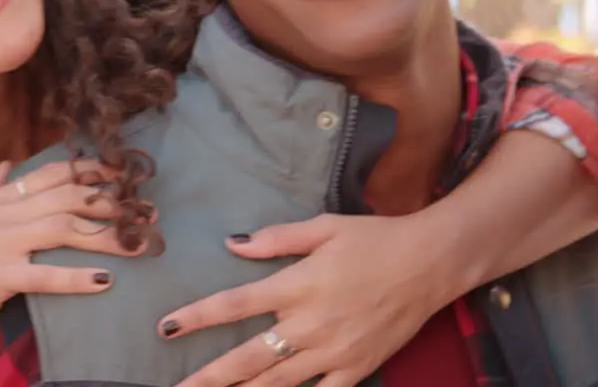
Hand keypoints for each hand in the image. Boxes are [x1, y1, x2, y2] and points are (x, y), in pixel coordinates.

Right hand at [0, 159, 144, 363]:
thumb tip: (4, 165)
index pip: (50, 174)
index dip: (90, 170)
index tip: (123, 173)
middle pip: (65, 198)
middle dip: (110, 202)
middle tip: (146, 213)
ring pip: (62, 230)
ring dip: (106, 237)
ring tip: (139, 245)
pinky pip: (44, 275)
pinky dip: (76, 278)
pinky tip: (105, 281)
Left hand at [158, 213, 451, 386]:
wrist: (432, 262)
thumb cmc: (375, 239)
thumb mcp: (324, 227)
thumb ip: (276, 238)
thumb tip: (232, 243)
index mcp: (297, 285)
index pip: (235, 304)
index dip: (196, 317)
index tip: (165, 327)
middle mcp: (310, 323)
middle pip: (248, 358)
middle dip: (209, 376)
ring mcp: (333, 352)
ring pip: (277, 384)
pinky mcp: (357, 368)